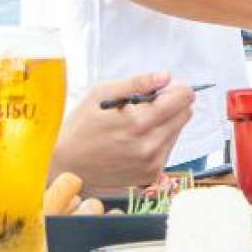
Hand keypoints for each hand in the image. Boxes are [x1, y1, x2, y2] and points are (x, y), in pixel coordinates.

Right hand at [51, 72, 193, 193]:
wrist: (66, 165)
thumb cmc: (81, 127)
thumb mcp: (102, 94)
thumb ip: (137, 83)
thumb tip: (165, 76)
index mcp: (139, 123)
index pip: (182, 99)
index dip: (176, 88)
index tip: (166, 87)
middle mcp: (149, 146)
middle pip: (185, 114)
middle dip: (172, 104)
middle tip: (149, 104)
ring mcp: (151, 164)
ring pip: (177, 132)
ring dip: (165, 123)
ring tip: (136, 124)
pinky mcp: (149, 176)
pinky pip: (167, 149)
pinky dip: (158, 140)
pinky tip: (136, 139)